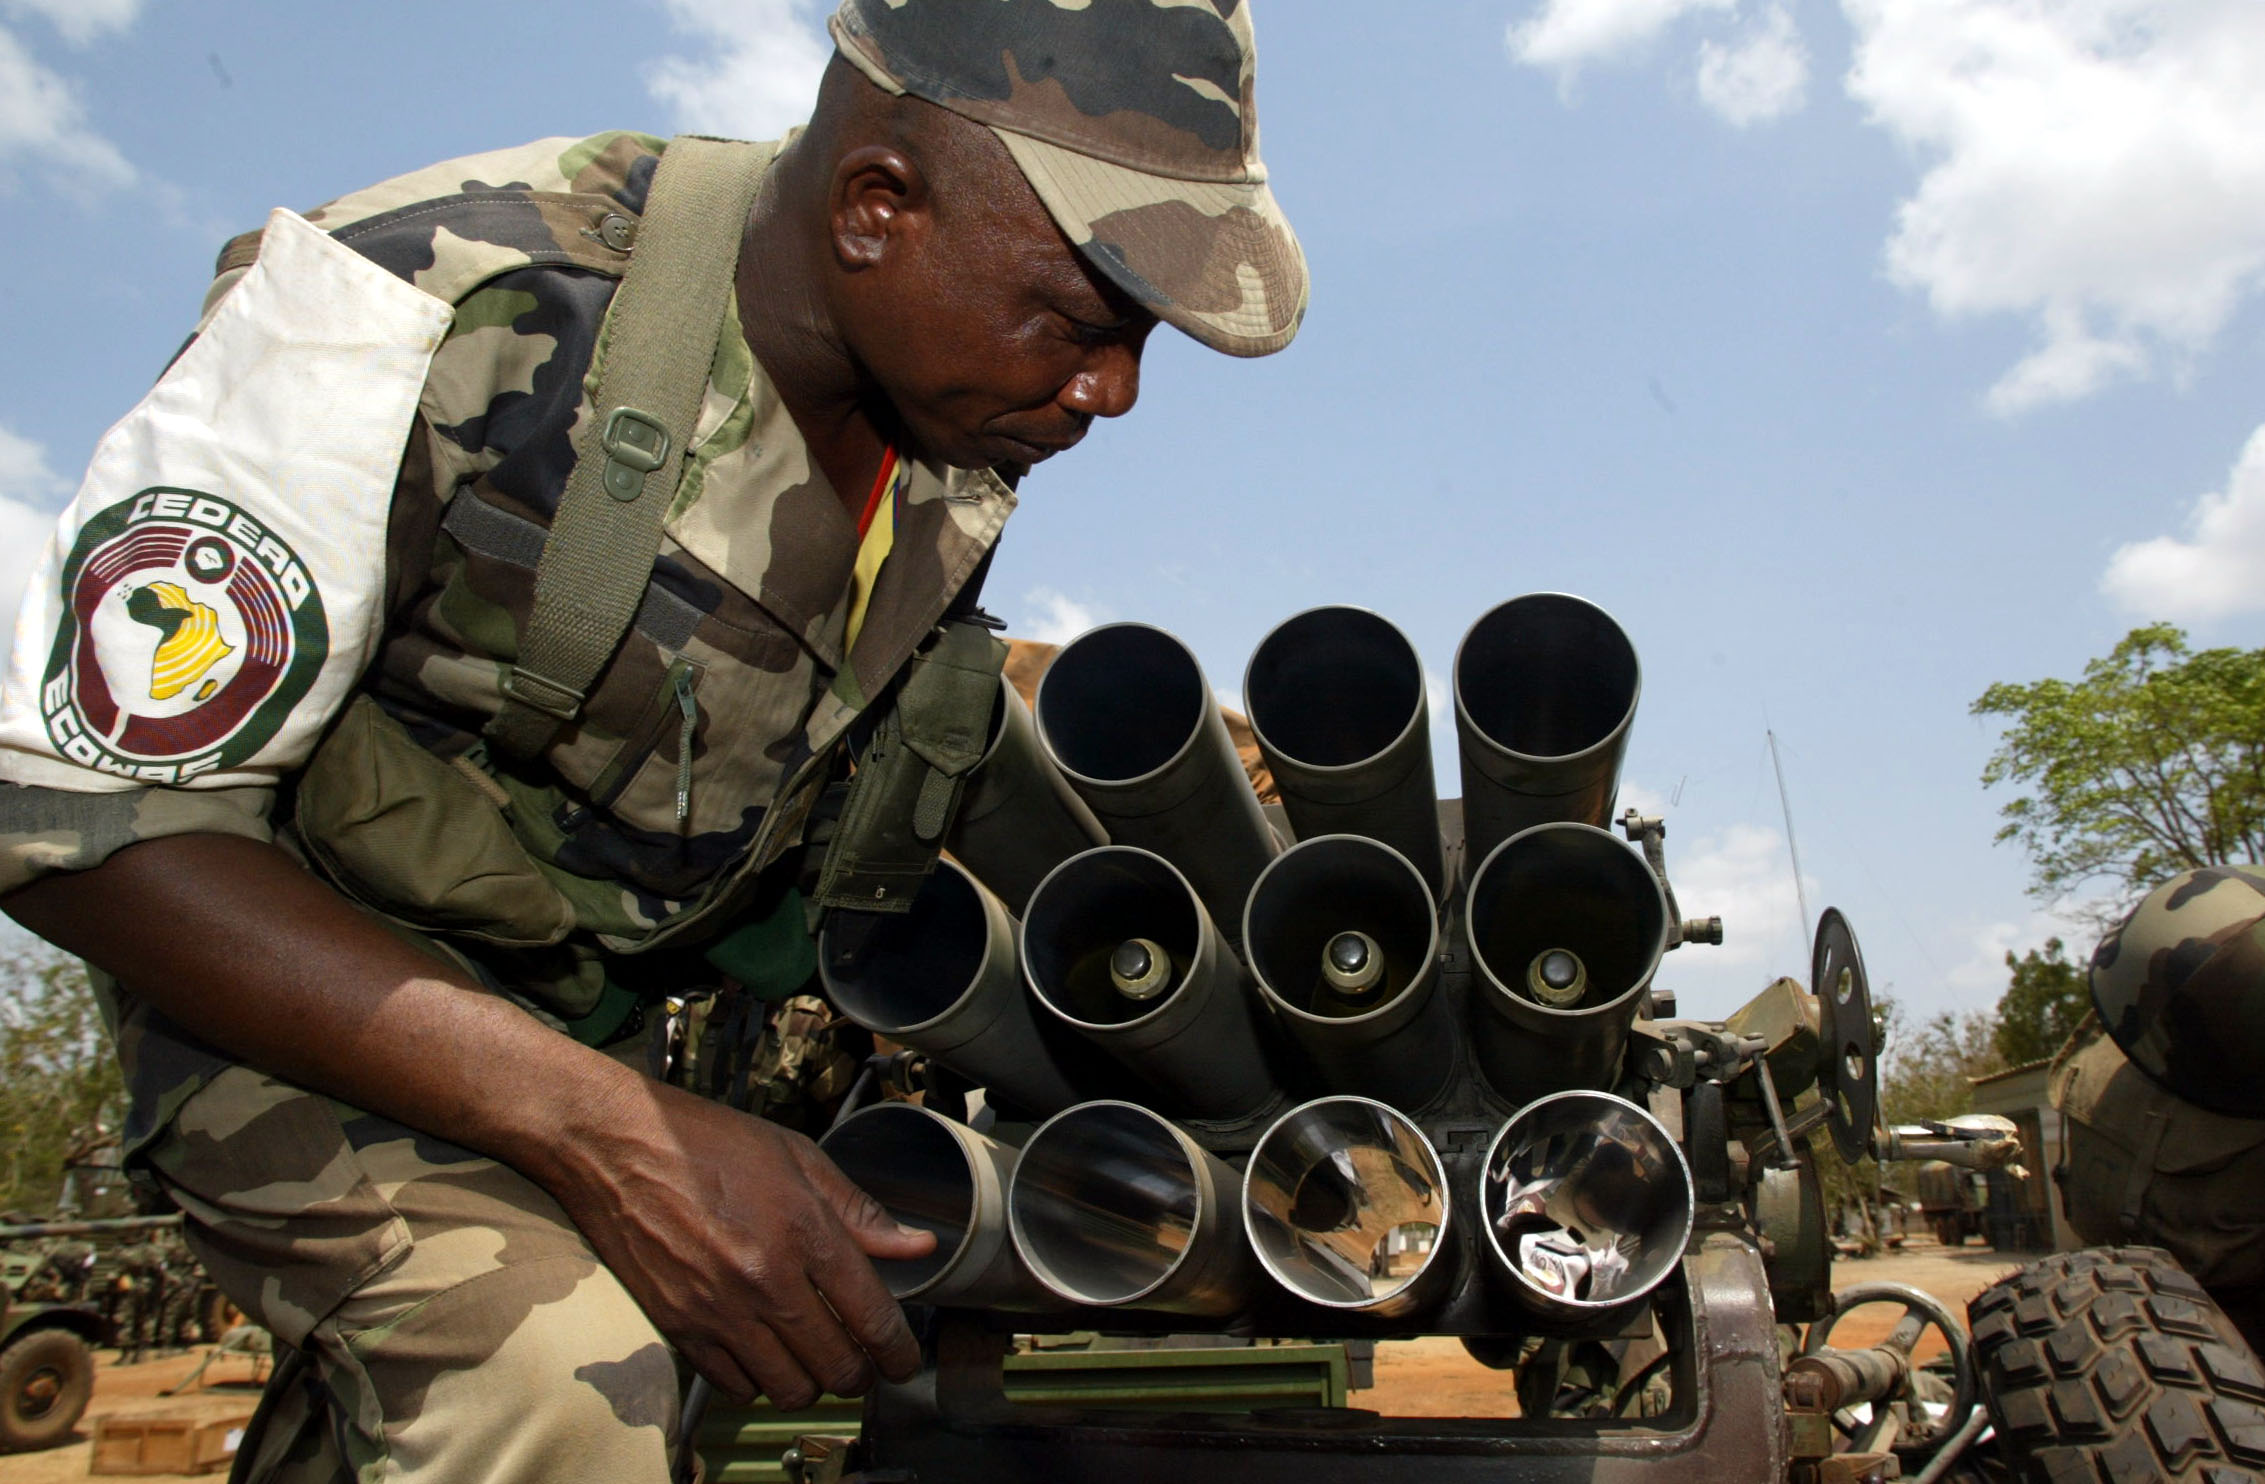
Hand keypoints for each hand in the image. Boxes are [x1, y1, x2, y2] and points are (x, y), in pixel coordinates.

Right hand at [543, 1076, 936, 1408]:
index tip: (904, 1361)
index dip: (899, 1351)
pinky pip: (734, 1385)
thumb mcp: (797, 1157)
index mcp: (804, 1232)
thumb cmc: (706, 1141)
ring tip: (815, 1361)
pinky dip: (758, 1381)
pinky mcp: (679, 1327)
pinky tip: (764, 1354)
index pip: (872, 1316)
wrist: (616, 1145)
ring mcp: (720, 1309)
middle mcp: (765, 1279)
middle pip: (837, 1365)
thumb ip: (859, 1211)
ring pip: (789, 1388)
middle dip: (862, 1374)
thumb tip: (916, 1246)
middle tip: (865, 1365)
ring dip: (812, 1384)